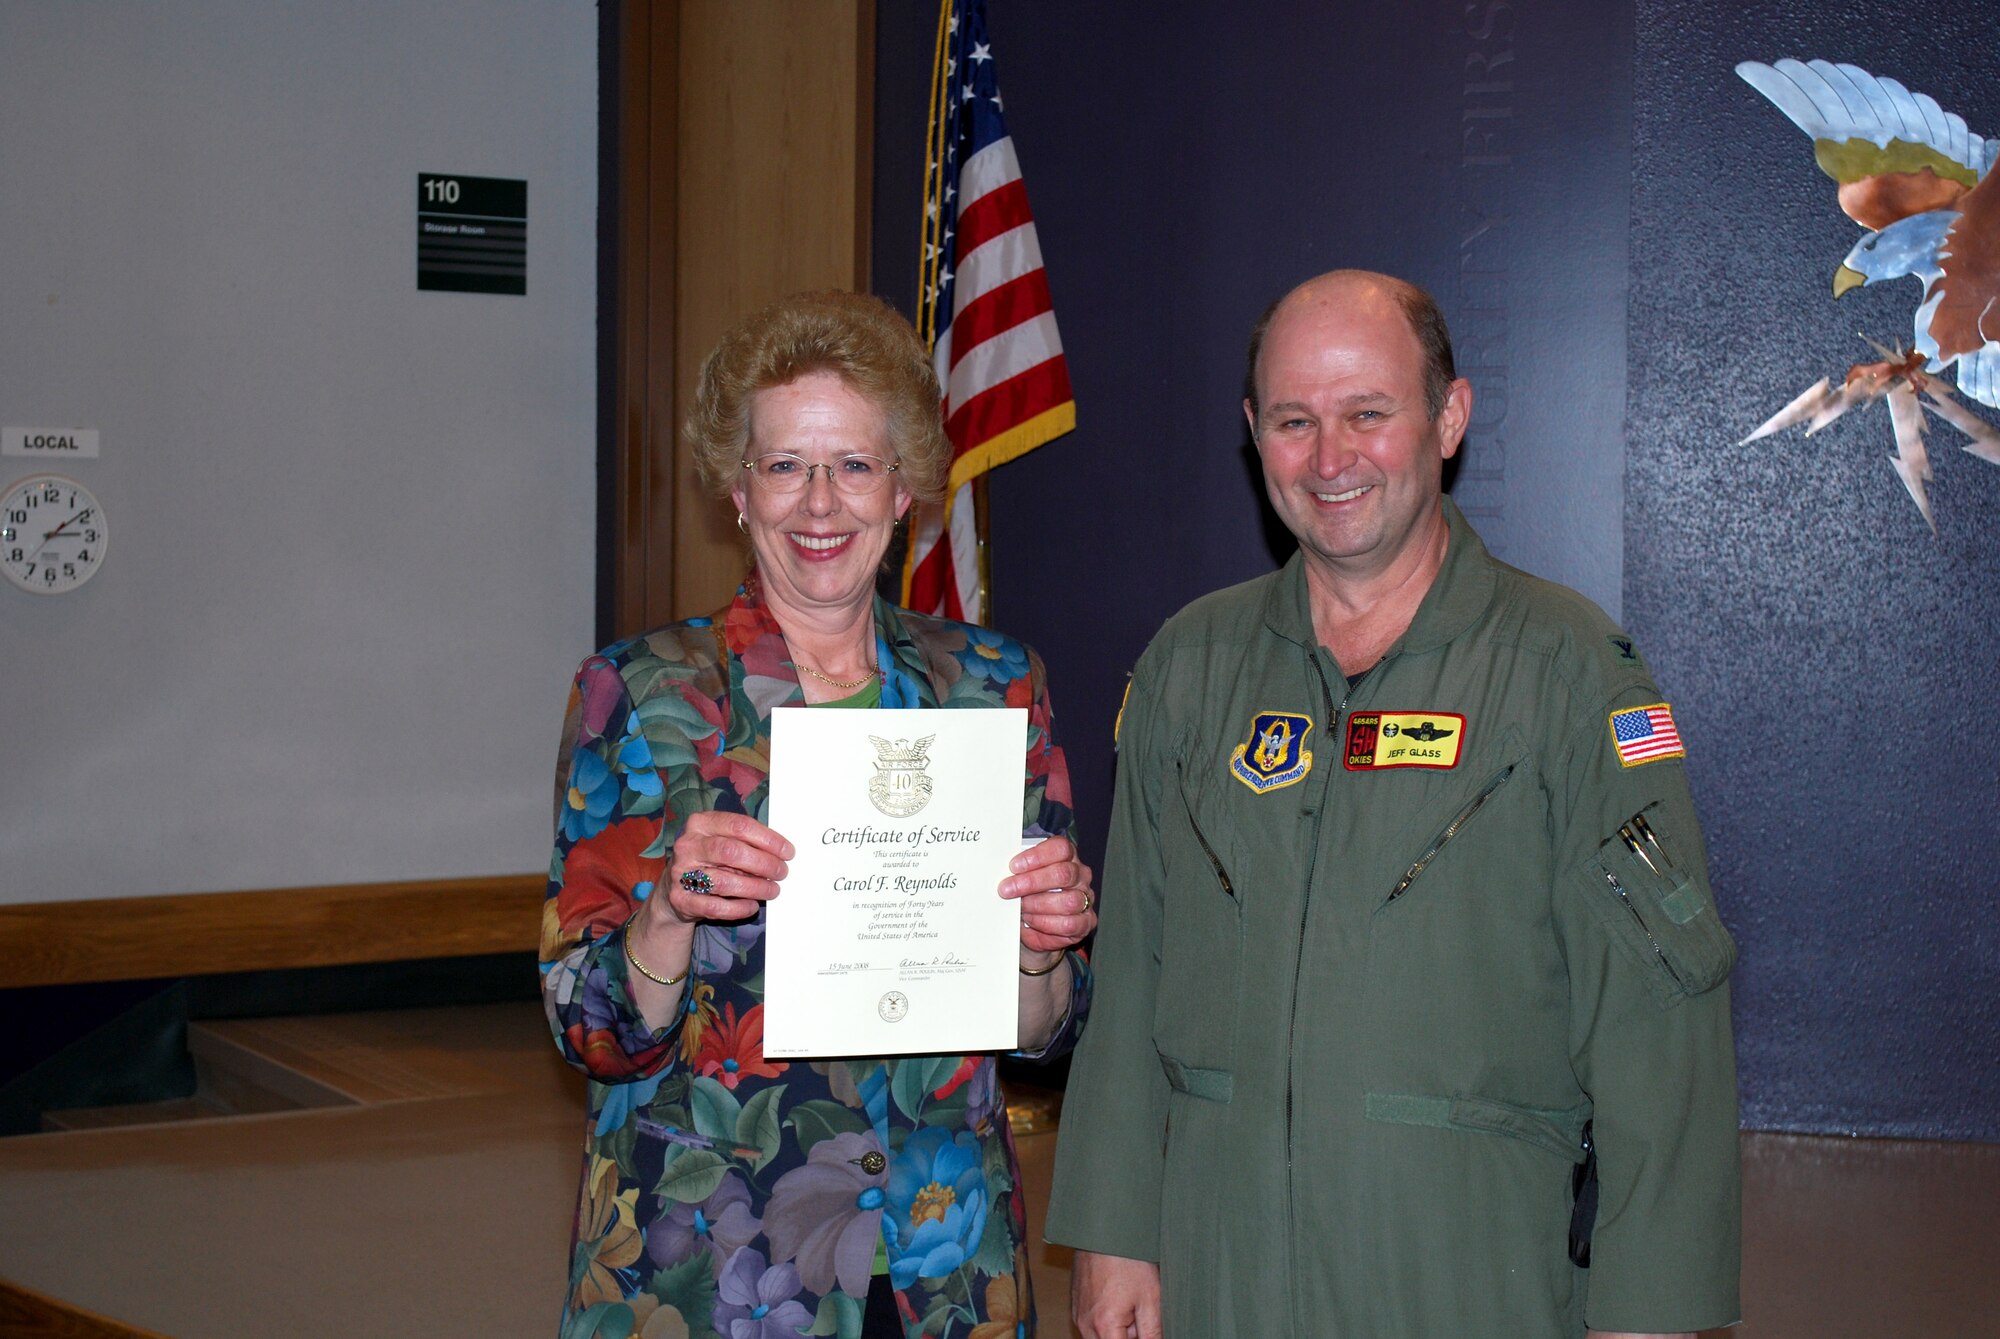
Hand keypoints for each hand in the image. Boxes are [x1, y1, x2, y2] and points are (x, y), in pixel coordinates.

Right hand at [647, 810, 794, 932]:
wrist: (673, 889)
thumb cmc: (707, 861)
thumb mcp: (721, 841)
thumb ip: (745, 842)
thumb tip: (781, 852)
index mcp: (700, 823)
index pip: (739, 825)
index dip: (768, 839)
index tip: (787, 852)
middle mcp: (688, 846)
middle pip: (731, 851)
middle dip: (763, 863)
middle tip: (781, 872)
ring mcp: (680, 873)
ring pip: (724, 881)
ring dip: (755, 887)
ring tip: (771, 890)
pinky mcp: (680, 899)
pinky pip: (715, 907)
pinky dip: (738, 908)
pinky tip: (751, 905)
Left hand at [1001, 835, 1095, 958]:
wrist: (1038, 926)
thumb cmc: (1030, 894)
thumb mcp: (1023, 877)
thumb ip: (1019, 870)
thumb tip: (1002, 870)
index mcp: (1067, 856)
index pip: (1060, 848)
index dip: (1037, 856)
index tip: (1014, 866)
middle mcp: (1080, 875)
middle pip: (1063, 873)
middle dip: (1031, 882)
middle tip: (1006, 890)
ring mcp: (1086, 898)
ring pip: (1067, 901)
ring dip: (1037, 905)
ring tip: (1020, 908)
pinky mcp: (1086, 921)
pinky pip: (1069, 923)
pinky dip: (1046, 923)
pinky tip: (1032, 920)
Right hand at [1072, 1251, 1161, 1338]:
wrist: (1105, 1230)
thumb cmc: (1128, 1260)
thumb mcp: (1151, 1299)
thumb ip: (1153, 1333)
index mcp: (1104, 1327)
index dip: (1140, 1338)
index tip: (1144, 1326)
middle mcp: (1085, 1325)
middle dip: (1129, 1336)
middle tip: (1140, 1312)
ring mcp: (1078, 1315)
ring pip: (1102, 1336)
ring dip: (1118, 1329)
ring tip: (1129, 1301)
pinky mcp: (1076, 1306)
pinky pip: (1093, 1324)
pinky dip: (1107, 1318)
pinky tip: (1118, 1296)